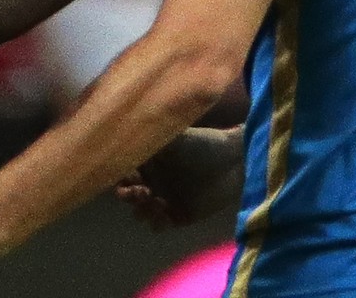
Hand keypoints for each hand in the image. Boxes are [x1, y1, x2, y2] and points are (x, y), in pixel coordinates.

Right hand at [116, 127, 241, 228]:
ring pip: (139, 213)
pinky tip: (165, 212)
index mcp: (147, 162)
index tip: (130, 176)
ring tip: (154, 201)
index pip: (124, 172)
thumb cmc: (204, 143)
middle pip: (127, 195)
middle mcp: (152, 181)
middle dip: (128, 196)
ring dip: (141, 210)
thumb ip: (151, 135)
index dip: (121, 176)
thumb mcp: (176, 135)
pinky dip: (157, 222)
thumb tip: (129, 131)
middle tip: (140, 192)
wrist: (233, 162)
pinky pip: (158, 225)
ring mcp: (163, 200)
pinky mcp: (177, 216)